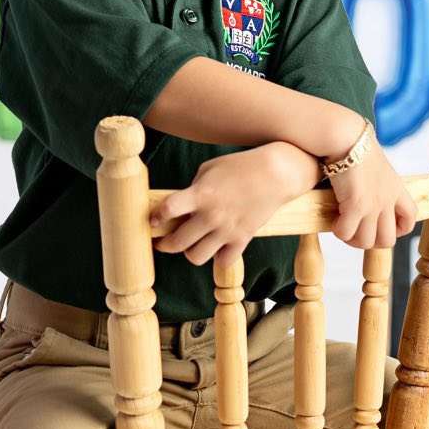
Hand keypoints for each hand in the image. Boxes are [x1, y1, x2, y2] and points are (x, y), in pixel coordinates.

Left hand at [148, 142, 309, 269]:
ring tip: (191, 244)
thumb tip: (180, 207)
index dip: (156, 217)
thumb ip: (192, 189)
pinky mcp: (242, 239)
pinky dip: (217, 257)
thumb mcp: (209, 169)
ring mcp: (227, 230)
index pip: (168, 209)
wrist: (276, 173)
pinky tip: (216, 247)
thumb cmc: (239, 166)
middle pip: (177, 243)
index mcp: (200, 194)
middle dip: (165, 243)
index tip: (153, 220)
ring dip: (190, 252)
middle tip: (163, 241)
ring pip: (196, 257)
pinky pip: (223, 262)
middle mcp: (211, 215)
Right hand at [325, 140, 417, 251]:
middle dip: (371, 241)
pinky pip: (347, 232)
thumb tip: (362, 195)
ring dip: (353, 240)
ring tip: (343, 228)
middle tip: (357, 232)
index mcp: (396, 189)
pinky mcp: (356, 205)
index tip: (382, 227)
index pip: (410, 218)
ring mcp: (374, 205)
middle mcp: (388, 200)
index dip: (400, 230)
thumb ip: (376, 184)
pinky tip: (334, 222)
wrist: (347, 138)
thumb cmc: (355, 147)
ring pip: (367, 242)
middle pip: (388, 240)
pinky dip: (339, 232)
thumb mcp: (376, 167)